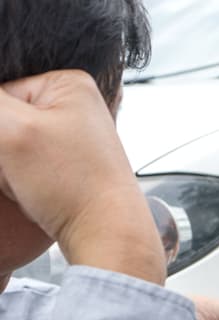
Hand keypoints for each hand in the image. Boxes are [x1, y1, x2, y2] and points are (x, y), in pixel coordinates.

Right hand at [0, 70, 163, 282]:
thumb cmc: (73, 184)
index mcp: (68, 84)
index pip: (0, 92)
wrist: (105, 233)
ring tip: (35, 183)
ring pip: (11, 148)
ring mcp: (74, 138)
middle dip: (4, 151)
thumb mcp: (13, 129)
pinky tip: (39, 193)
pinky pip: (26, 167)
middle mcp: (76, 107)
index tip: (13, 150)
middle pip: (6, 121)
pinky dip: (22, 182)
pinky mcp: (70, 165)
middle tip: (27, 170)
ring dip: (10, 170)